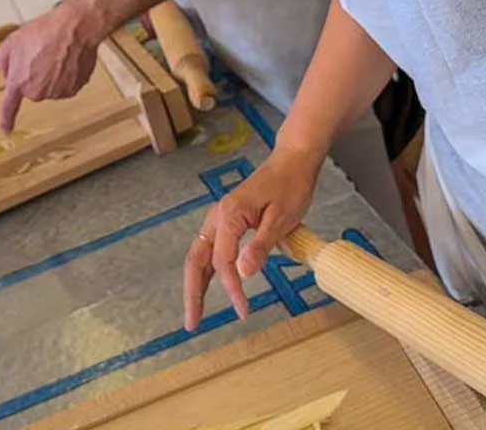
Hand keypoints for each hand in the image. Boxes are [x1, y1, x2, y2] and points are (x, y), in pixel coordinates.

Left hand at [0, 0, 103, 132]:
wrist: (74, 28)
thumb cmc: (45, 32)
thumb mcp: (13, 40)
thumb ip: (2, 60)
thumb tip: (6, 70)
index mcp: (19, 82)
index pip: (9, 106)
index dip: (6, 119)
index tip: (5, 129)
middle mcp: (37, 92)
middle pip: (32, 88)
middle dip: (33, 74)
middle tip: (39, 54)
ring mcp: (57, 92)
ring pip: (50, 86)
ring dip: (50, 74)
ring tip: (55, 53)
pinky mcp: (74, 88)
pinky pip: (66, 85)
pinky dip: (66, 75)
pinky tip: (67, 59)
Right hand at [183, 145, 320, 330]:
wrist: (293, 160)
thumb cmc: (291, 187)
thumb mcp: (281, 218)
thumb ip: (260, 246)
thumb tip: (242, 274)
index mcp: (230, 215)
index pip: (223, 261)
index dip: (231, 288)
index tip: (243, 310)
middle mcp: (218, 216)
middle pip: (196, 258)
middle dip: (192, 292)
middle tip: (192, 324)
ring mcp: (220, 217)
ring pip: (199, 254)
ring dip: (195, 283)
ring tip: (195, 312)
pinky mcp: (228, 219)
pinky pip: (210, 248)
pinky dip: (206, 269)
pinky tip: (209, 285)